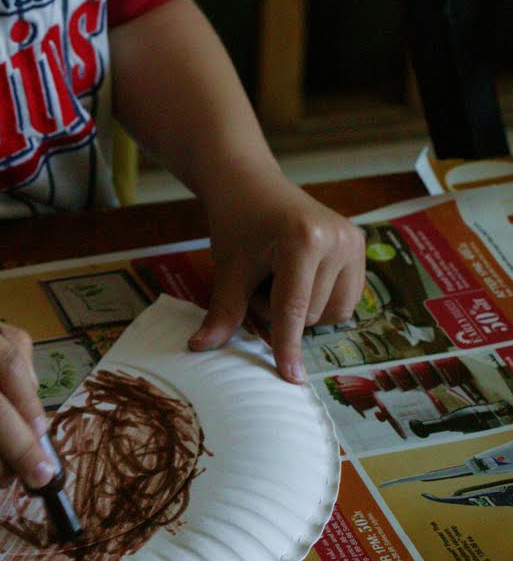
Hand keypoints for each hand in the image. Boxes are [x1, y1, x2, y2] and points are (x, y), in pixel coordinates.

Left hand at [189, 170, 365, 382]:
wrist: (250, 182)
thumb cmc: (236, 223)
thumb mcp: (228, 268)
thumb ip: (222, 312)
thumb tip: (200, 348)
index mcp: (303, 240)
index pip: (293, 308)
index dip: (286, 346)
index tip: (290, 377)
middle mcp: (336, 239)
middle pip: (311, 314)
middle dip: (280, 313)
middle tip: (258, 282)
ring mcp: (353, 240)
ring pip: (333, 312)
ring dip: (303, 310)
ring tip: (279, 278)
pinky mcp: (360, 244)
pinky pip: (347, 299)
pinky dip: (322, 301)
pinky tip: (301, 277)